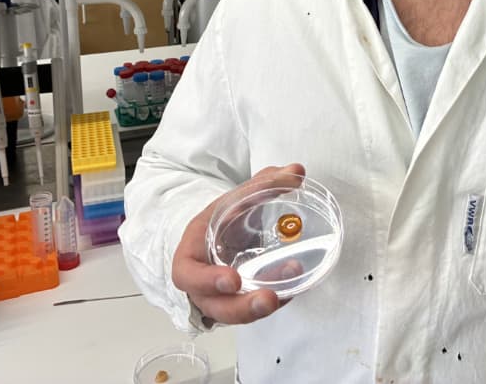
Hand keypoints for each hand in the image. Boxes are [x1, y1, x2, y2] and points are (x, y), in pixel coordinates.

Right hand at [172, 163, 305, 325]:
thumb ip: (264, 184)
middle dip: (242, 308)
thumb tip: (297, 170)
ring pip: (237, 314)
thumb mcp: (235, 199)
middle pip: (216, 307)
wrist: (220, 234)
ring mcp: (222, 297)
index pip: (188, 275)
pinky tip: (293, 285)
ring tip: (286, 292)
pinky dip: (274, 299)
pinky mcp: (241, 302)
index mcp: (191, 255)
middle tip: (268, 298)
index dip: (207, 281)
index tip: (233, 279)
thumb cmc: (221, 219)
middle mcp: (203, 284)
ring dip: (262, 307)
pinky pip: (255, 308)